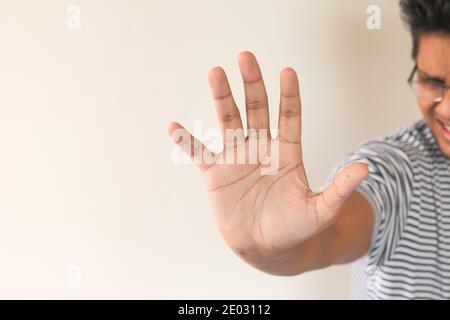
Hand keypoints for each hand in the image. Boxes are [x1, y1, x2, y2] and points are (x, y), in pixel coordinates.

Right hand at [168, 51, 367, 261]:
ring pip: (228, 121)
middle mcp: (261, 149)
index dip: (289, 95)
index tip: (288, 72)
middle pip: (256, 109)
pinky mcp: (215, 175)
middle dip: (252, 83)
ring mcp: (236, 160)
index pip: (289, 116)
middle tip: (246, 57)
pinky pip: (198, 154)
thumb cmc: (295, 229)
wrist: (267, 248)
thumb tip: (366, 169)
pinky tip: (174, 126)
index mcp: (286, 153)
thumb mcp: (320, 211)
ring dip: (221, 98)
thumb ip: (339, 190)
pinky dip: (186, 142)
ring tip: (215, 72)